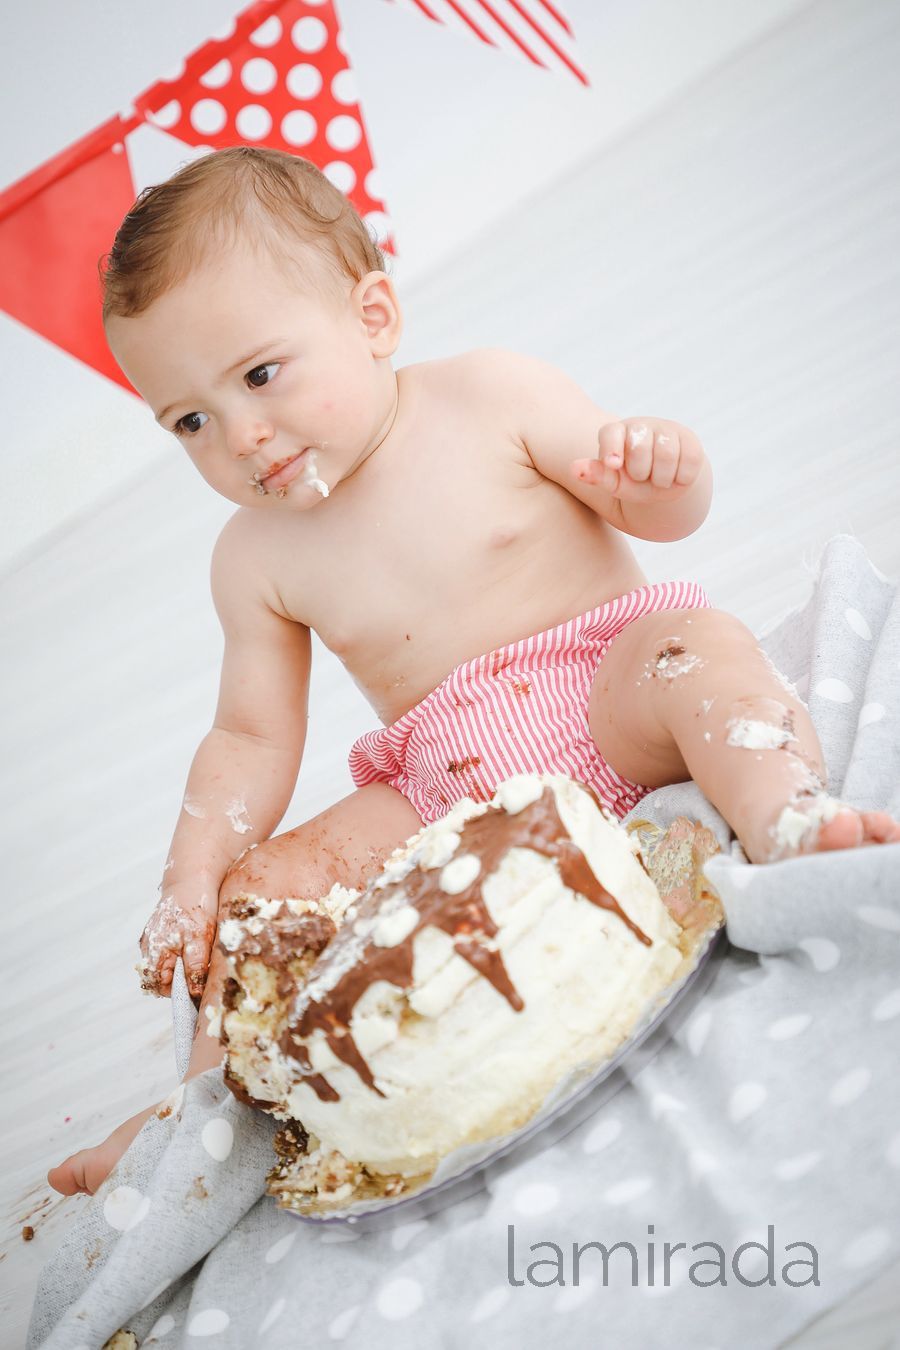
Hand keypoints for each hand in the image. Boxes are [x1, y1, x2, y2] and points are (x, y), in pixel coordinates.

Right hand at [138, 890, 216, 998]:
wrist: (193, 878)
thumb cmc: (196, 906)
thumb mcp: (200, 939)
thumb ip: (195, 967)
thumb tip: (194, 992)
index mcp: (154, 952)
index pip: (161, 987)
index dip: (181, 991)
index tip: (199, 988)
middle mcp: (149, 948)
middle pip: (164, 977)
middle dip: (184, 978)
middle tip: (203, 969)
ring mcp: (153, 940)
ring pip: (168, 965)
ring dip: (184, 965)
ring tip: (200, 952)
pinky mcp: (160, 933)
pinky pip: (169, 952)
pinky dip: (183, 952)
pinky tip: (195, 943)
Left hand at [573, 419, 704, 500]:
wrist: (664, 483)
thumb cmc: (632, 481)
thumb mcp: (613, 483)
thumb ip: (596, 475)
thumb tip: (575, 469)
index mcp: (615, 432)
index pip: (611, 433)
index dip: (612, 448)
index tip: (614, 465)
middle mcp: (640, 425)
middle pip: (640, 448)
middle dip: (641, 473)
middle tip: (641, 476)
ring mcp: (666, 428)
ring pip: (667, 454)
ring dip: (662, 478)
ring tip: (658, 479)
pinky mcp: (689, 438)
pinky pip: (689, 460)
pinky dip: (682, 477)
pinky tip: (676, 476)